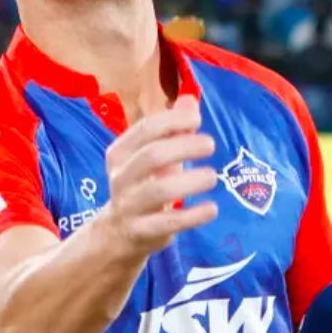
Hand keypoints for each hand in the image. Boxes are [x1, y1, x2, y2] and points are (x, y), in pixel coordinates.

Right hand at [100, 96, 217, 257]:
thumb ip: (172, 129)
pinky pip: (168, 223)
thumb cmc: (143, 184)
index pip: (145, 129)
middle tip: (210, 144)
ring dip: (191, 181)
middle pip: (152, 156)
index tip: (197, 119)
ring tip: (213, 177)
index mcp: (121, 153)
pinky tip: (212, 209)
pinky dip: (193, 215)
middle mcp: (121, 177)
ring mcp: (129, 206)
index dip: (173, 120)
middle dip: (184, 147)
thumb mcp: (154, 155)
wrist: (118, 232)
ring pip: (159, 191)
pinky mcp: (142, 231)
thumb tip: (190, 100)